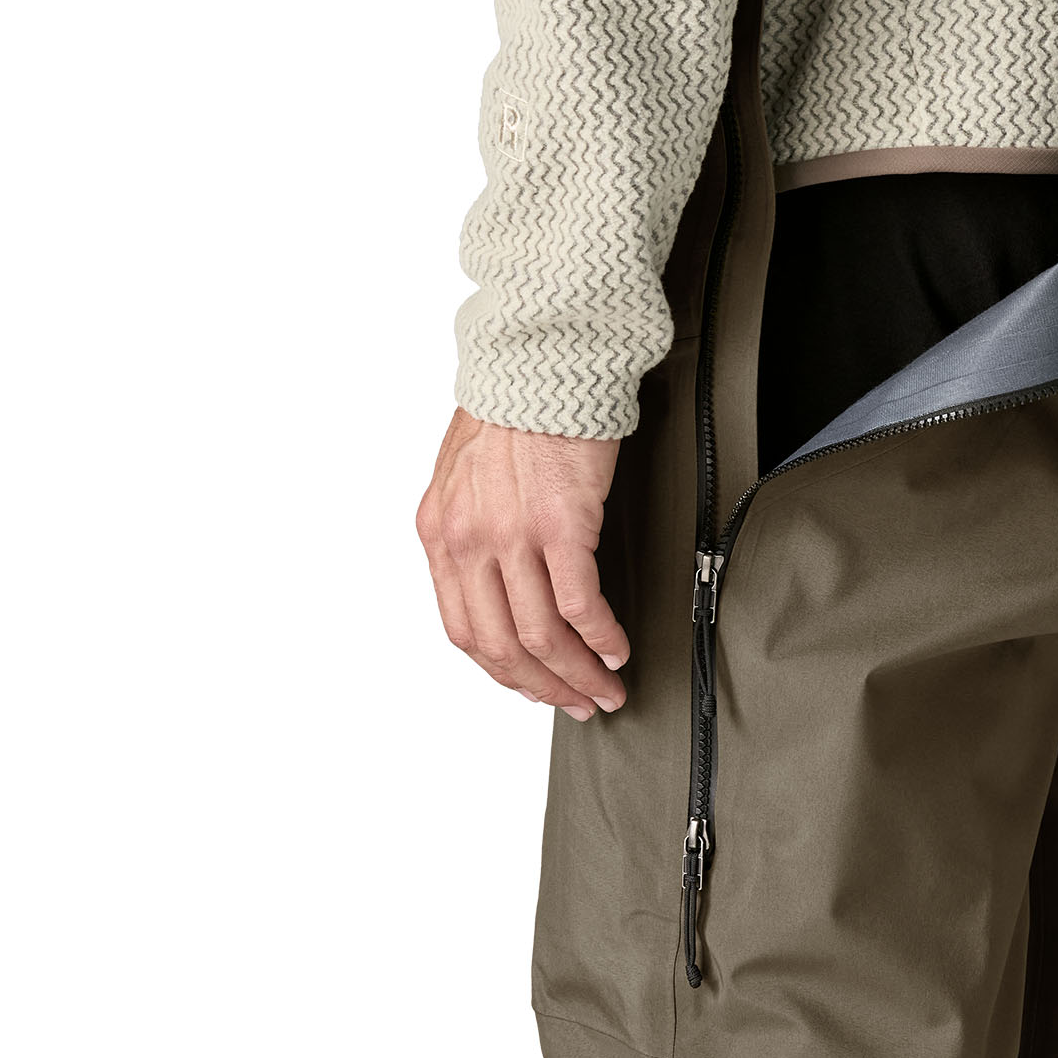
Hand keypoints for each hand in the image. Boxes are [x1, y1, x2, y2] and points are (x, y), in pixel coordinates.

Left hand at [416, 409, 630, 717]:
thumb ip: (473, 524)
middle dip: (542, 686)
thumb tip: (500, 572)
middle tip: (575, 702)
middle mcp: (467, 540)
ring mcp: (512, 536)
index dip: (503, 670)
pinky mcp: (562, 525)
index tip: (534, 683)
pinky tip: (618, 648)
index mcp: (439, 530)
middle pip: (500, 645)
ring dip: (577, 672)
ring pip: (541, 635)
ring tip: (604, 687)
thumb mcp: (465, 470)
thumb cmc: (515, 401)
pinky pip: (581, 604)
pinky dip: (601, 638)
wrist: (541, 355)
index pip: (463, 628)